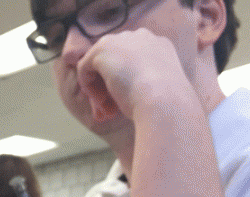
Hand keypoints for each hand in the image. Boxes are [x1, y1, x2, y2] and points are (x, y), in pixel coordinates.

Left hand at [77, 29, 196, 123]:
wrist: (164, 99)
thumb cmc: (165, 101)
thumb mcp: (157, 86)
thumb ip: (143, 80)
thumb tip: (122, 91)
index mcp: (159, 45)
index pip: (133, 58)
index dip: (125, 79)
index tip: (125, 99)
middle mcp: (141, 36)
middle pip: (115, 58)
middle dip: (109, 82)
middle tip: (111, 105)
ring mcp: (121, 40)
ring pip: (99, 62)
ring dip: (99, 86)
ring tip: (106, 107)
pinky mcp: (102, 50)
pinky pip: (84, 67)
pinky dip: (88, 86)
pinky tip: (100, 102)